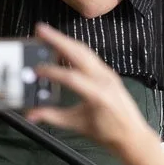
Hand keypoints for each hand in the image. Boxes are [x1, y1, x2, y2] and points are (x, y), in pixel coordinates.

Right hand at [26, 23, 154, 153]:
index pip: (71, 77)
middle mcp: (105, 80)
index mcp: (98, 94)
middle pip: (79, 53)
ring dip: (65, 40)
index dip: (51, 72)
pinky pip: (89, 55)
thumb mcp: (77, 124)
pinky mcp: (107, 73)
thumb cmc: (109, 132)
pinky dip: (73, 48)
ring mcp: (108, 74)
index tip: (36, 70)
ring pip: (84, 51)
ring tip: (47, 33)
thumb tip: (32, 114)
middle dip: (58, 40)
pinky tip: (62, 46)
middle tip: (40, 29)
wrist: (132, 135)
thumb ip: (51, 116)